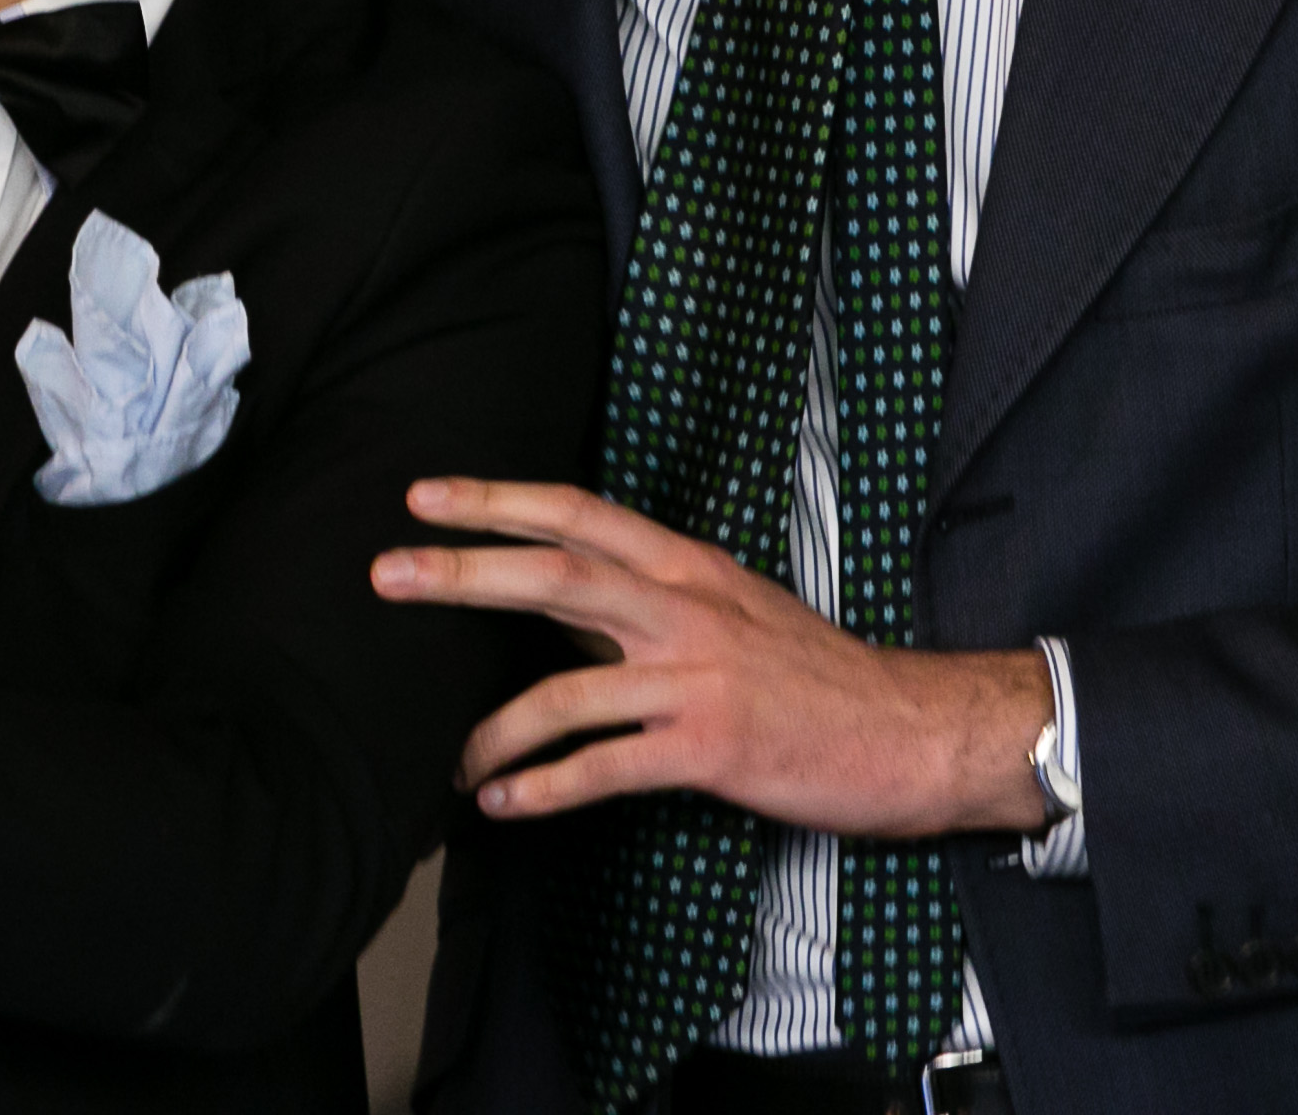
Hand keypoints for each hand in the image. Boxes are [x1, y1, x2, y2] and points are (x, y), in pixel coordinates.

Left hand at [372, 476, 1048, 839]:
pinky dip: (545, 786)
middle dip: (463, 573)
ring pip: (567, 685)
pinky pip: (606, 766)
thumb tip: (554, 591)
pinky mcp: (711, 748)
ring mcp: (698, 678)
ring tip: (447, 759)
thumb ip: (646, 597)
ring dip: (492, 724)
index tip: (424, 495)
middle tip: (387, 573)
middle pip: (555, 574)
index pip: (577, 514)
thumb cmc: (815, 675)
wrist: (911, 730)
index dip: (497, 500)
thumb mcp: (731, 609)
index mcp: (688, 568)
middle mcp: (686, 609)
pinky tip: (503, 802)